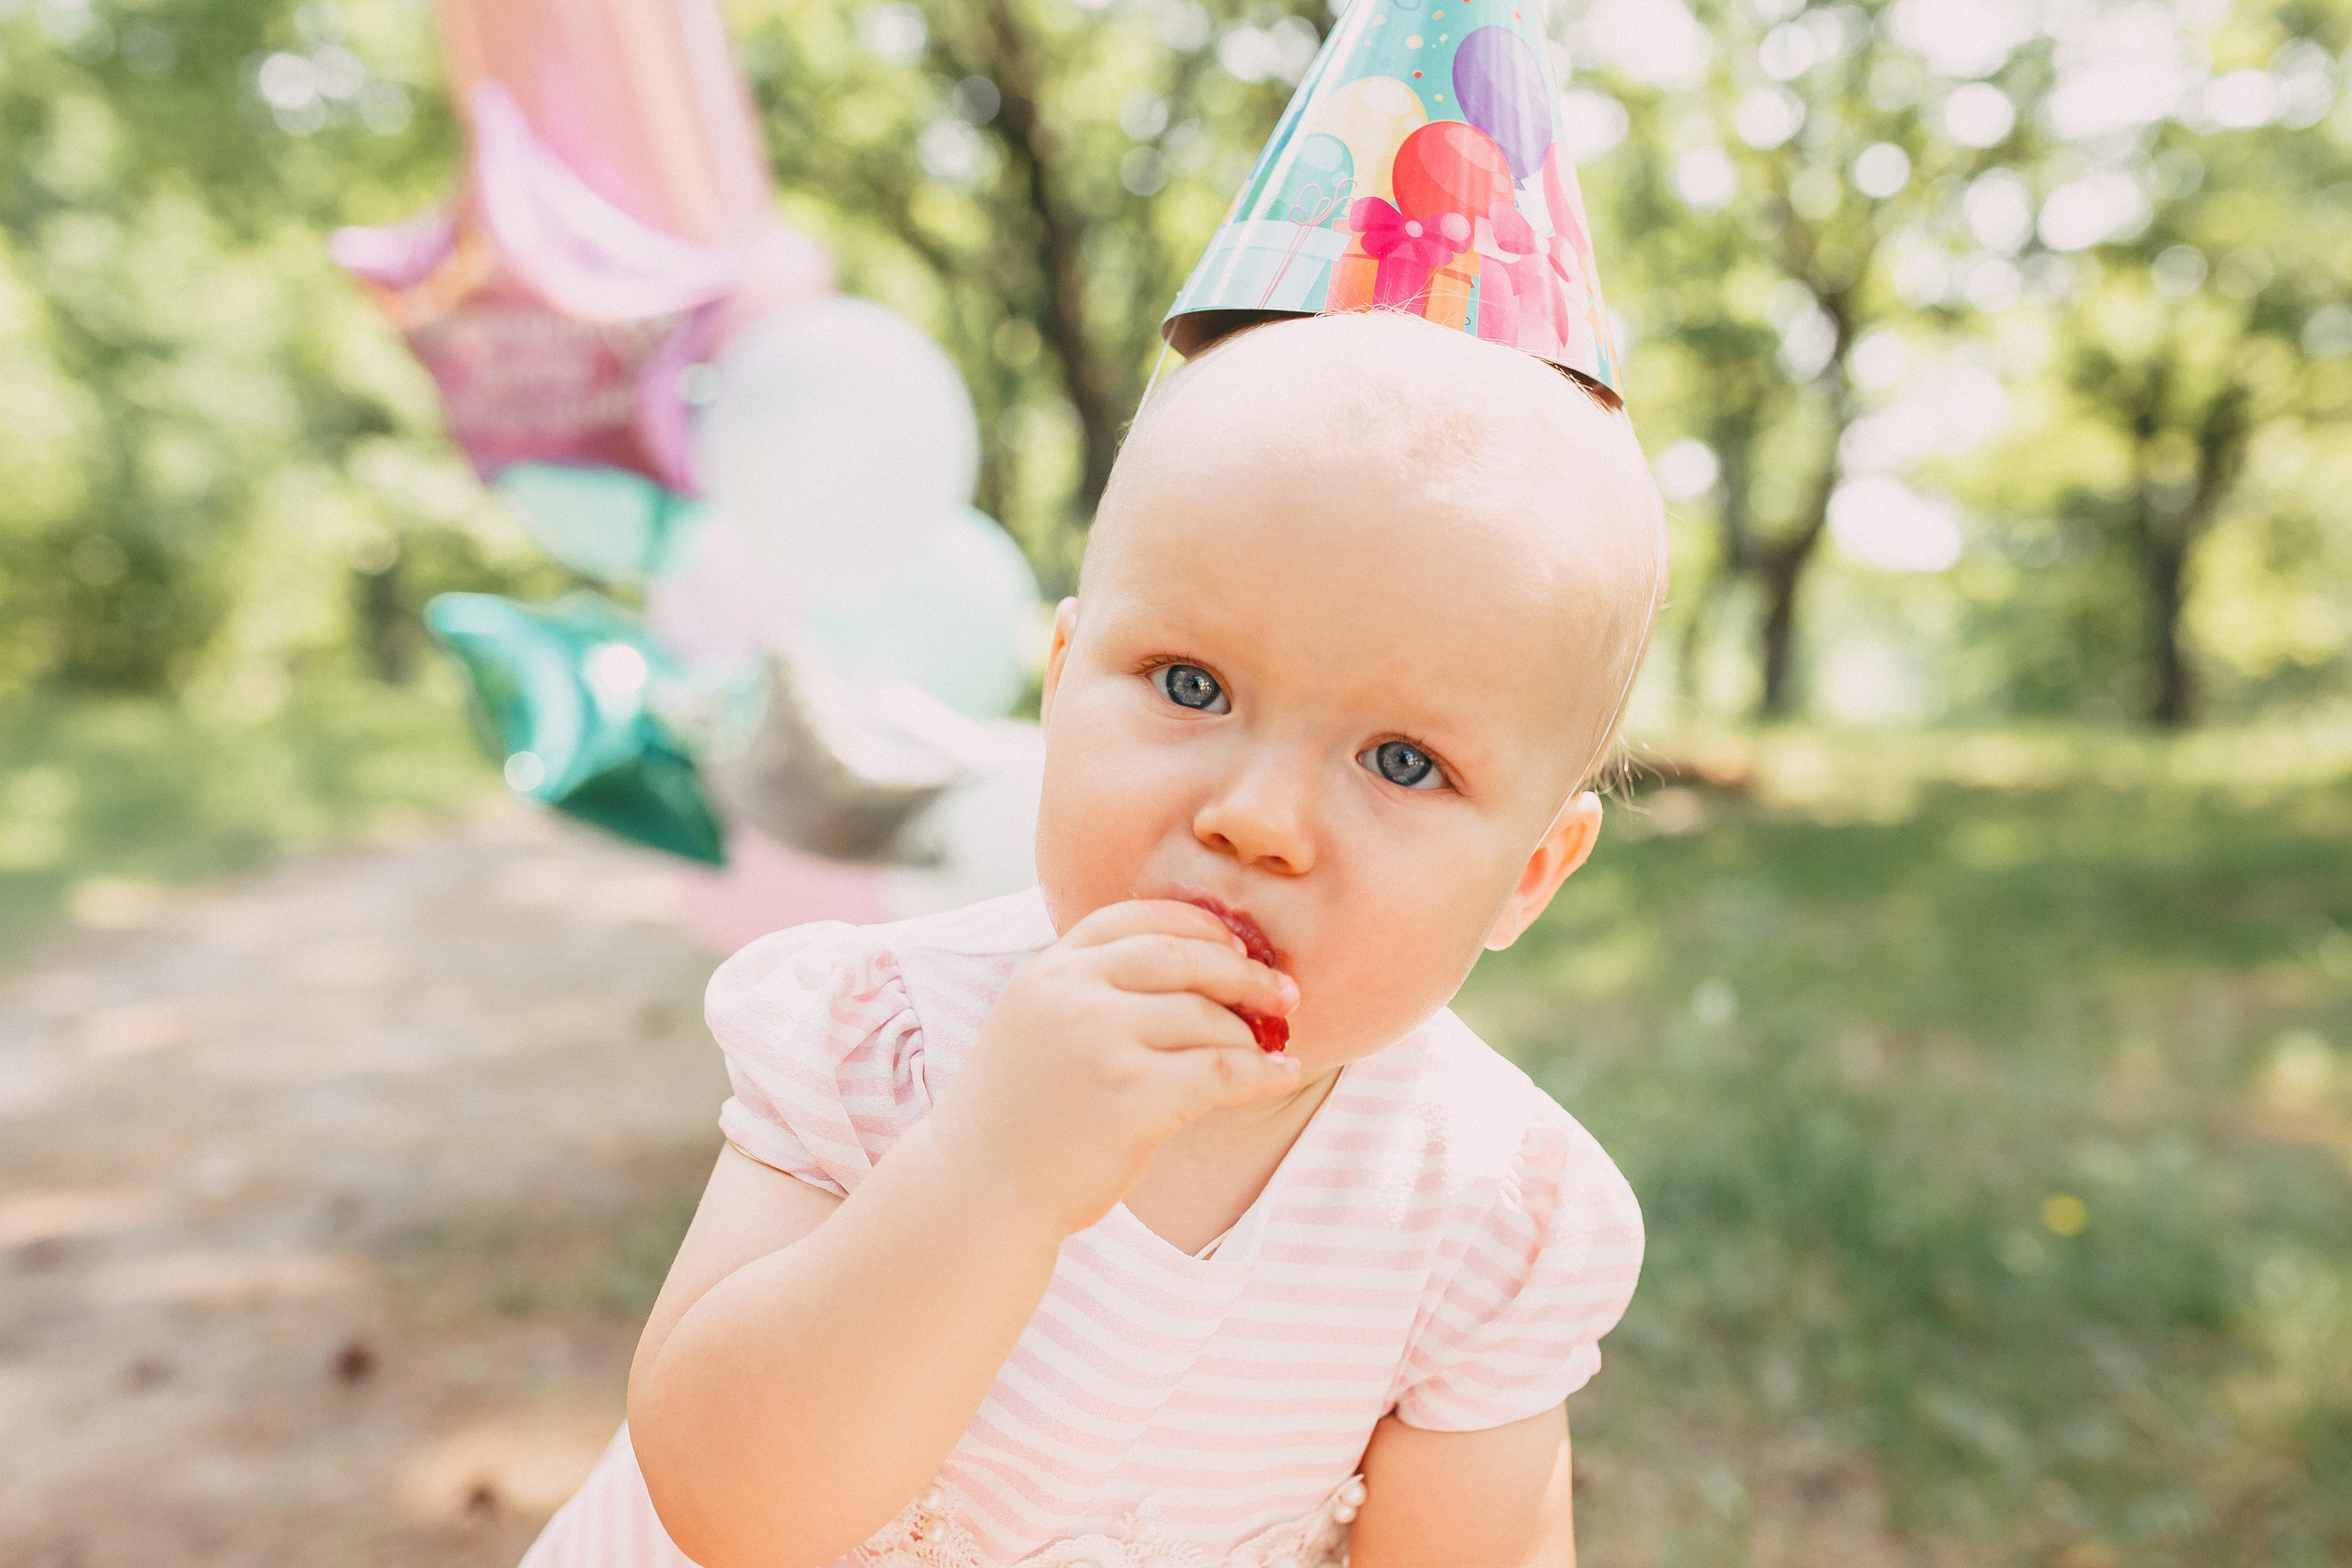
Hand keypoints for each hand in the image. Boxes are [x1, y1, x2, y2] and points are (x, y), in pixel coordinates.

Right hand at [923, 899, 1302, 1238]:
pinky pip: (1223, 1072)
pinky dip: (1262, 1072)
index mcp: (1052, 968)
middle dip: (1245, 972)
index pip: (1139, 918)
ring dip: (1252, 1035)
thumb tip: (1200, 963)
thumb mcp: (1038, 1021)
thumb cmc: (1022, 1110)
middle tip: (1284, 992)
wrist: (980, 1187)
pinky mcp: (1133, 1099)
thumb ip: (1092, 985)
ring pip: (1209, 1018)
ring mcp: (1103, 1044)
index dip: (1198, 927)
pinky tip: (1281, 1075)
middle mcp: (1074, 994)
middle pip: (1185, 957)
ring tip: (1273, 1048)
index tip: (1236, 948)